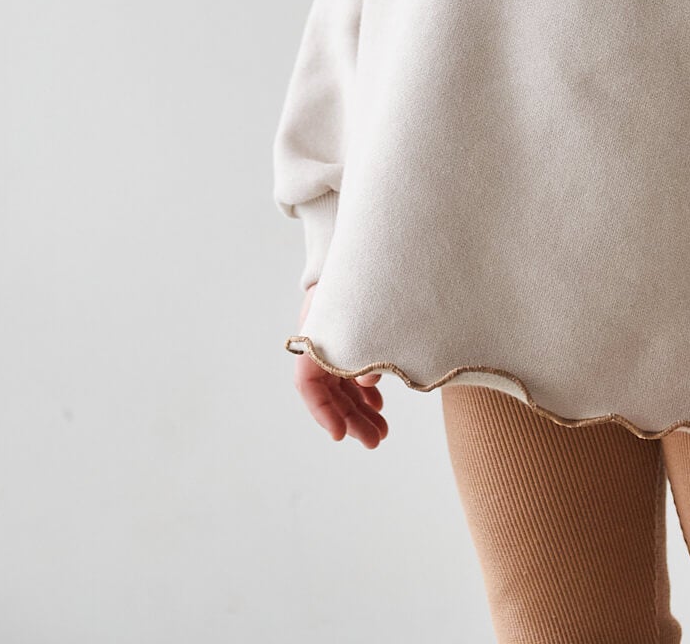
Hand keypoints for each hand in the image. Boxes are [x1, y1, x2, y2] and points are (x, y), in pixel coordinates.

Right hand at [291, 282, 388, 449]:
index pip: (308, 385)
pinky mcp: (350, 340)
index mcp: (314, 338)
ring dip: (361, 409)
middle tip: (375, 441)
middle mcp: (322, 344)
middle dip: (351, 419)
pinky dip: (365, 389)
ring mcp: (336, 343)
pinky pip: (354, 372)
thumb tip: (369, 379)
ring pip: (344, 386)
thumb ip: (362, 350)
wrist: (370, 248)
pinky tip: (379, 403)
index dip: (322, 412)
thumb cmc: (363, 278)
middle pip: (331, 392)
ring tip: (382, 431)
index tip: (338, 435)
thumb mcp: (359, 315)